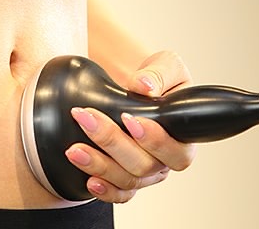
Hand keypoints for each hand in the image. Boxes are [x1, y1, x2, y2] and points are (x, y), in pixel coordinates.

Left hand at [65, 51, 196, 202]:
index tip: (129, 119)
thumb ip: (159, 73)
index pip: (177, 151)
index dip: (155, 141)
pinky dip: (104, 190)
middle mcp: (165, 159)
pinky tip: (89, 180)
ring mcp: (146, 171)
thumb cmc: (155, 76)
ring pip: (127, 180)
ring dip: (99, 165)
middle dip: (113, 143)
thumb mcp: (165, 65)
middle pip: (145, 166)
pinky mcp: (125, 176)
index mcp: (183, 136)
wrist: (133, 83)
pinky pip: (119, 193)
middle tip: (88, 119)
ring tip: (75, 149)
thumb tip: (144, 85)